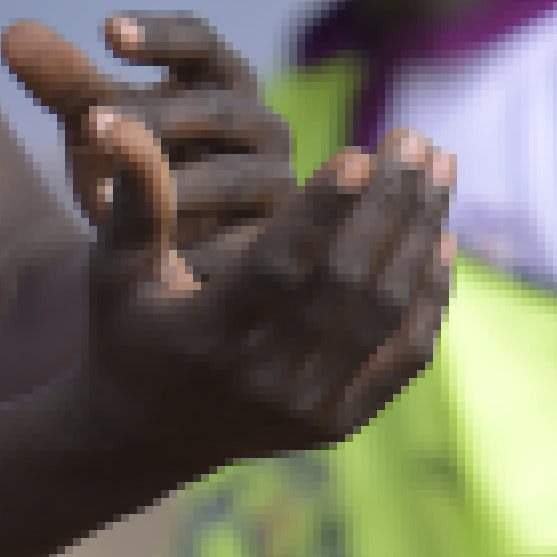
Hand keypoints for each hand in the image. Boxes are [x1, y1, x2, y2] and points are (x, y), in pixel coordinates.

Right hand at [11, 18, 453, 484]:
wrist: (145, 436)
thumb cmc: (129, 330)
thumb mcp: (115, 268)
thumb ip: (133, 196)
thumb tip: (117, 119)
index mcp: (209, 338)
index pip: (278, 268)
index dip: (321, 212)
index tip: (359, 151)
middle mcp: (263, 380)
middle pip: (347, 284)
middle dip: (389, 205)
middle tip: (414, 138)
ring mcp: (307, 408)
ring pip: (385, 313)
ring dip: (420, 234)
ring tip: (440, 167)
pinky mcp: (338, 424)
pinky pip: (403, 356)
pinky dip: (429, 296)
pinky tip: (441, 236)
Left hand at [66, 10, 297, 267]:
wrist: (178, 255)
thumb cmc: (141, 168)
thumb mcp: (98, 124)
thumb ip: (63, 81)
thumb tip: (11, 34)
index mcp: (220, 80)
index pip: (198, 42)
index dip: (158, 36)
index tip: (106, 33)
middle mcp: (260, 125)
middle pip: (217, 108)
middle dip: (155, 117)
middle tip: (91, 124)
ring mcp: (275, 183)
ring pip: (233, 177)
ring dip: (173, 186)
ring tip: (103, 200)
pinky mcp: (276, 241)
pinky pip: (242, 241)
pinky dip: (196, 246)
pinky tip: (152, 256)